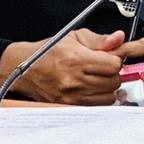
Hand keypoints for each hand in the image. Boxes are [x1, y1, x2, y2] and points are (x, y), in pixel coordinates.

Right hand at [0, 29, 125, 104]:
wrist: (24, 69)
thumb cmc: (47, 52)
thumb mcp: (74, 37)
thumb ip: (99, 39)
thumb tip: (119, 38)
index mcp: (77, 59)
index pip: (114, 65)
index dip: (115, 60)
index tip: (110, 59)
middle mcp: (74, 80)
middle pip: (114, 82)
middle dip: (113, 74)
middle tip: (104, 69)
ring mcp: (71, 96)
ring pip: (108, 97)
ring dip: (107, 88)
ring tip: (97, 79)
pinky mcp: (68, 106)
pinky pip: (96, 106)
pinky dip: (98, 99)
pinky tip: (91, 89)